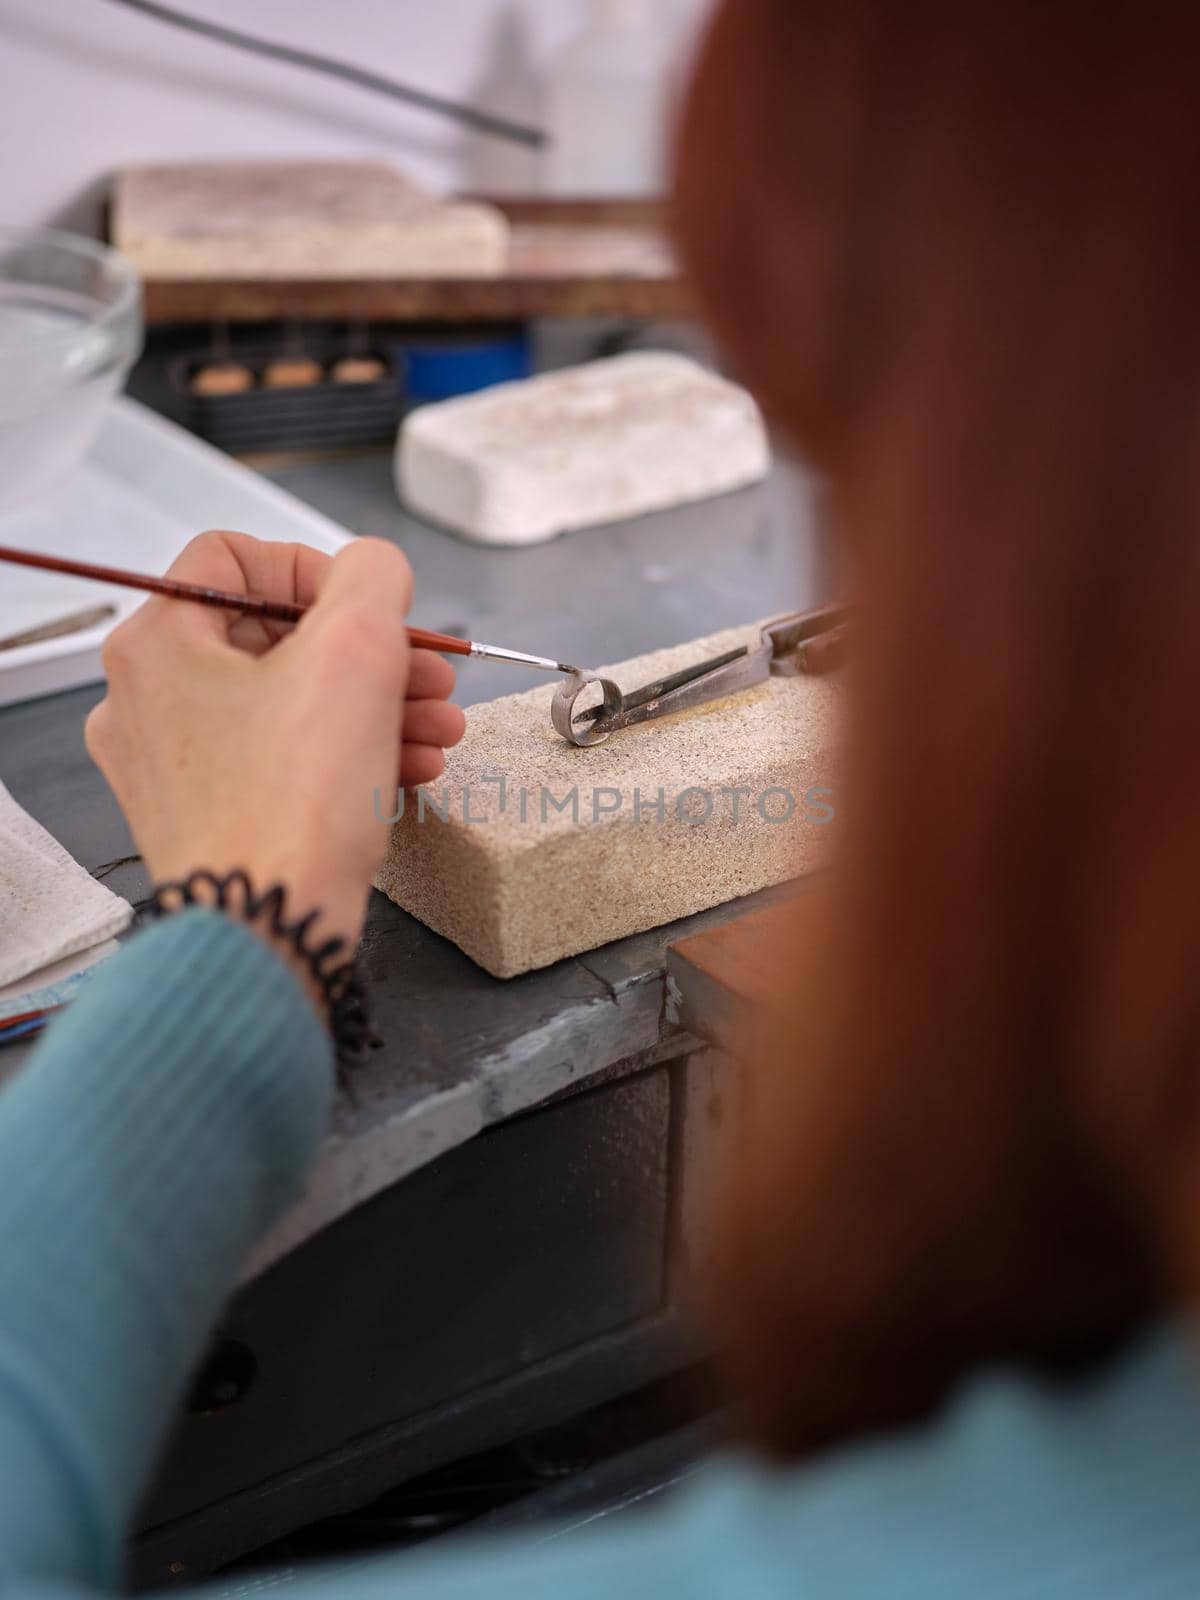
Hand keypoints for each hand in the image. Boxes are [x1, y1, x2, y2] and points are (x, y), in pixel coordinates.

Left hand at [86, 531, 465, 960]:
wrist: (271, 928)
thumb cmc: (295, 800)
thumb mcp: (356, 651)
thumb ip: (371, 577)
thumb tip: (371, 571)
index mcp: (157, 644)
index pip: (233, 558)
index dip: (316, 569)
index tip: (372, 610)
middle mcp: (147, 702)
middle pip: (274, 640)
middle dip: (371, 655)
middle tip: (431, 674)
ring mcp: (172, 767)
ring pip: (287, 705)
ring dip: (374, 706)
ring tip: (441, 728)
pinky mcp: (206, 818)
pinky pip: (280, 761)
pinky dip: (344, 756)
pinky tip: (412, 769)